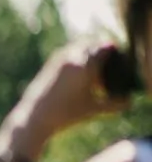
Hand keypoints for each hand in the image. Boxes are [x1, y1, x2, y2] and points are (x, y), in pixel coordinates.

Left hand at [4, 41, 131, 156]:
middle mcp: (71, 57)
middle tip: (102, 71)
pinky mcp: (49, 65)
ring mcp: (58, 59)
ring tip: (89, 78)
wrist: (34, 118)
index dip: (113, 55)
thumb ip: (114, 104)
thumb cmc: (66, 115)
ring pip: (78, 47)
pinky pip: (67, 54)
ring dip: (86, 56)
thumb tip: (126, 101)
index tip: (114, 69)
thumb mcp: (94, 110)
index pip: (106, 46)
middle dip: (99, 53)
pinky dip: (75, 61)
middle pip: (92, 43)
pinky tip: (76, 80)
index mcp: (85, 64)